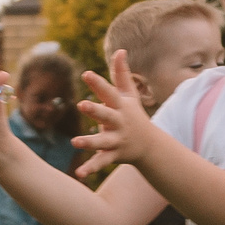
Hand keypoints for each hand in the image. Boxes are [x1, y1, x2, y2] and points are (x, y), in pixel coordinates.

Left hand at [72, 50, 159, 180]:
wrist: (149, 145)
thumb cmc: (134, 115)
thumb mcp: (129, 95)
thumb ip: (122, 74)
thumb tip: (120, 50)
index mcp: (120, 106)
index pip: (108, 92)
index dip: (98, 83)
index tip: (86, 74)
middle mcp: (119, 122)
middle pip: (106, 115)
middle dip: (95, 110)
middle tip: (82, 105)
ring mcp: (117, 140)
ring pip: (102, 141)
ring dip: (89, 142)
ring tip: (75, 142)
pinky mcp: (114, 155)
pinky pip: (101, 162)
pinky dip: (90, 168)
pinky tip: (78, 174)